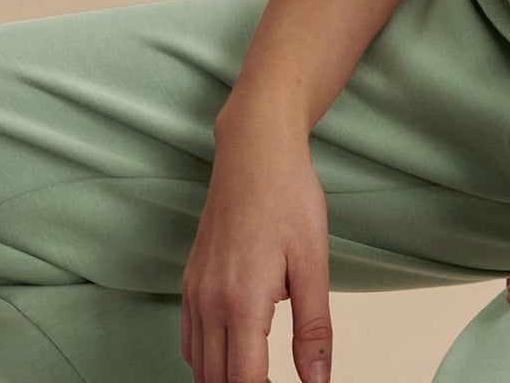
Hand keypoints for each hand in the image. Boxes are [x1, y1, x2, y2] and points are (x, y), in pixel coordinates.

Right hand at [181, 116, 333, 382]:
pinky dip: (207, 359)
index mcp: (242, 302)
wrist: (255, 149)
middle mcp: (208, 302)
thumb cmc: (290, 197)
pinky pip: (190, 339)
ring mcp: (194, 291)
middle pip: (216, 381)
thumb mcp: (314, 262)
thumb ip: (314, 330)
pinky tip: (234, 352)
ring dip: (224, 379)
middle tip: (275, 381)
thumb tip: (319, 382)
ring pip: (198, 365)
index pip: (243, 382)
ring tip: (258, 373)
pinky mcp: (190, 280)